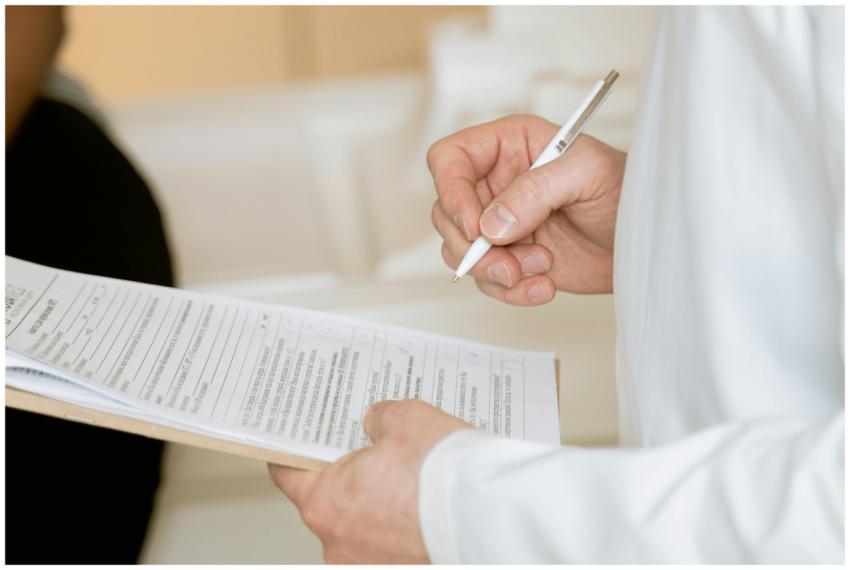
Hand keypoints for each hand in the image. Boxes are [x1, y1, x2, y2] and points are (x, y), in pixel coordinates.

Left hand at [269, 399, 470, 562]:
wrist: (492, 519)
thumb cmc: (444, 474)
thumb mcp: (406, 418)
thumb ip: (379, 418)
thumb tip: (375, 424)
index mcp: (326, 502)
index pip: (288, 473)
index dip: (294, 451)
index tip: (296, 442)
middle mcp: (339, 545)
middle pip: (333, 501)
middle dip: (354, 477)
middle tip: (382, 453)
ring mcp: (369, 566)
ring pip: (365, 526)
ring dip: (382, 506)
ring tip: (416, 482)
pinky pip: (391, 544)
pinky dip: (405, 527)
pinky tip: (429, 506)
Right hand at [428, 114, 626, 303]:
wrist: (647, 238)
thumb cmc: (625, 189)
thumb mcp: (586, 173)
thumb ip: (535, 191)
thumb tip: (491, 224)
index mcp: (509, 146)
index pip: (450, 160)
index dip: (451, 191)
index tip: (474, 225)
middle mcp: (497, 184)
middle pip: (447, 213)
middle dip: (473, 247)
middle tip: (508, 264)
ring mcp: (501, 224)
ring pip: (461, 251)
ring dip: (495, 271)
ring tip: (541, 269)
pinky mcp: (511, 258)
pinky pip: (488, 280)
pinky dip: (511, 291)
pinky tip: (544, 285)